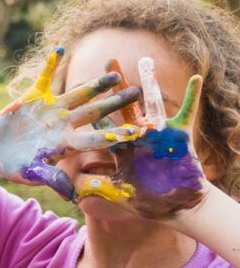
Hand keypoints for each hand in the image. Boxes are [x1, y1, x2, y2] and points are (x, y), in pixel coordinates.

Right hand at [0, 48, 140, 200]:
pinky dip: (51, 64)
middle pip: (94, 111)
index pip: (94, 138)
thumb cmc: (15, 165)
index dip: (113, 135)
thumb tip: (71, 194)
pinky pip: (45, 78)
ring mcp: (51, 108)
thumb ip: (51, 179)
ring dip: (95, 83)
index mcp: (65, 143)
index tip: (134, 131)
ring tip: (113, 73)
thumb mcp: (31, 174)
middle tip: (137, 92)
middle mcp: (64, 123)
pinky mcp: (35, 97)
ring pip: (78, 93)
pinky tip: (60, 50)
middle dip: (115, 103)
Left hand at [77, 61, 205, 218]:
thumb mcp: (119, 193)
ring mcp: (158, 134)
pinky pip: (187, 113)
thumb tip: (73, 188)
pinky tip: (195, 79)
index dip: (91, 112)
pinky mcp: (179, 136)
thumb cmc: (147, 201)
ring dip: (150, 83)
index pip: (102, 127)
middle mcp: (137, 136)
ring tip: (147, 61)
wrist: (177, 206)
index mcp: (120, 148)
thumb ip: (98, 187)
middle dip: (116, 86)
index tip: (78, 93)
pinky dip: (192, 97)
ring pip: (152, 104)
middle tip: (108, 62)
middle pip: (123, 107)